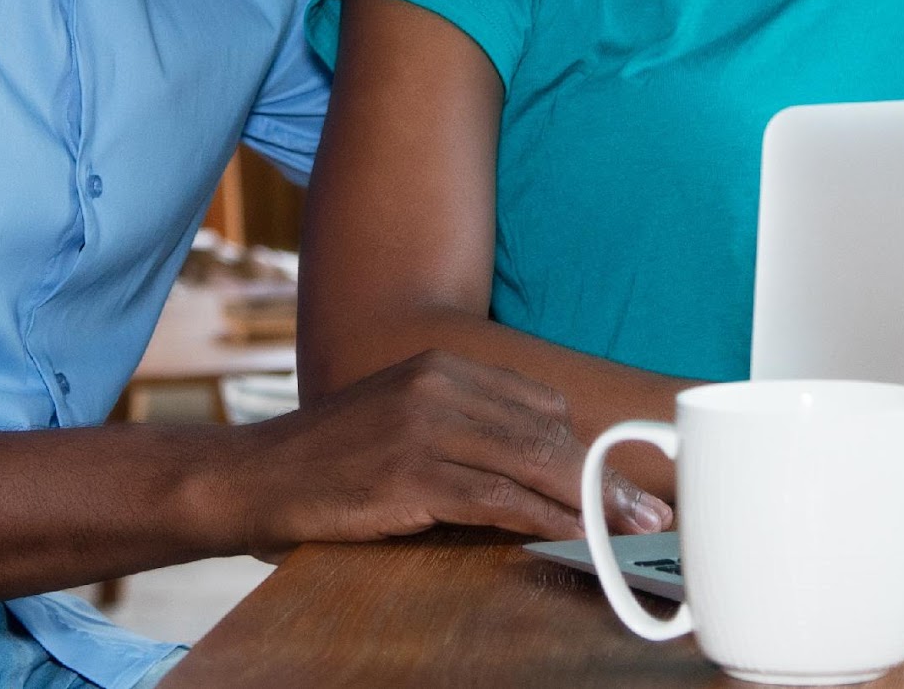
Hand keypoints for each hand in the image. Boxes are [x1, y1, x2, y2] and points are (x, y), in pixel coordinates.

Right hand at [192, 349, 671, 551]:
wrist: (251, 476)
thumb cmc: (331, 461)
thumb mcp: (403, 420)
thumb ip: (466, 431)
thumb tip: (542, 470)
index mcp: (443, 365)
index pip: (542, 405)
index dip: (591, 448)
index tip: (630, 480)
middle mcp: (439, 385)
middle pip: (548, 433)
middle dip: (607, 478)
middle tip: (652, 512)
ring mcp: (423, 428)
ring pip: (532, 464)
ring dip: (591, 503)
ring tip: (630, 532)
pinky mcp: (408, 475)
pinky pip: (497, 500)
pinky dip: (544, 521)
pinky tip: (574, 538)